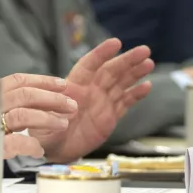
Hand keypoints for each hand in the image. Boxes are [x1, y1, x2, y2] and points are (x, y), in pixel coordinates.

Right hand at [0, 73, 77, 158]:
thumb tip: (44, 96)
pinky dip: (31, 146)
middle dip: (52, 99)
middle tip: (71, 105)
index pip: (17, 81)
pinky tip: (38, 150)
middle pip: (24, 95)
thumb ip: (8, 103)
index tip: (62, 84)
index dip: (42, 81)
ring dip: (47, 118)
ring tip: (63, 123)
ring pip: (22, 115)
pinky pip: (15, 143)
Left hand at [31, 38, 154, 162]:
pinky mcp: (110, 116)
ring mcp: (101, 102)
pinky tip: (147, 85)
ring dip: (135, 73)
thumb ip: (54, 113)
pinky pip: (125, 102)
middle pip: (111, 71)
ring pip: (121, 83)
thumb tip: (67, 107)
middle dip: (127, 60)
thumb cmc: (46, 130)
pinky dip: (136, 94)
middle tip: (144, 50)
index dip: (101, 54)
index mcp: (73, 86)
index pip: (89, 65)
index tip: (115, 43)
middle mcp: (90, 90)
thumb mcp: (44, 121)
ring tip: (149, 62)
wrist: (56, 149)